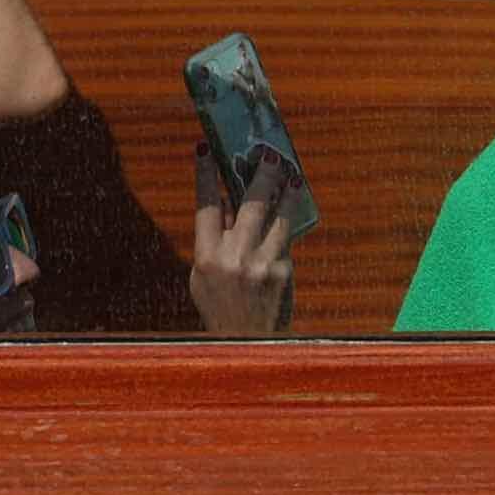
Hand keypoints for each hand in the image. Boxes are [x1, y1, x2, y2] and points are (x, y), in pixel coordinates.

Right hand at [187, 148, 300, 337]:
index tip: (204, 150)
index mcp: (206, 258)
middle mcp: (234, 259)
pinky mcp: (284, 270)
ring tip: (292, 175)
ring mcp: (262, 264)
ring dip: (286, 192)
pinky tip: (292, 205)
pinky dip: (287, 221)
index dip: (204, 176)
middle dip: (261, 174)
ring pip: (279, 216)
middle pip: (251, 203)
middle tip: (269, 155)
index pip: (204, 207)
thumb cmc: (220, 308)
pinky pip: (285, 237)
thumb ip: (212, 239)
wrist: (247, 344)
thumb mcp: (202, 277)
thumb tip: (221, 199)